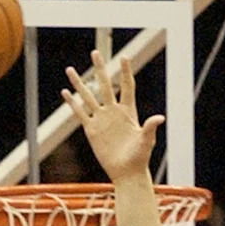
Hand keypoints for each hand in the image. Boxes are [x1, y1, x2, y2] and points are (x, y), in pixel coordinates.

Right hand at [62, 51, 163, 182]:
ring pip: (88, 97)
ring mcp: (101, 120)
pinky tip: (65, 93)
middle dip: (100, 69)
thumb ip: (150, 127)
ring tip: (70, 69)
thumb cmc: (139, 158)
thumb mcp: (146, 141)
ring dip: (79, 83)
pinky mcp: (92, 130)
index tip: (124, 57)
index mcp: (129, 111)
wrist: (126, 172)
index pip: (127, 86)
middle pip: (106, 85)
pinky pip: (80, 113)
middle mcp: (114, 112)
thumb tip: (160, 118)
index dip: (126, 72)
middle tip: (95, 52)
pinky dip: (72, 104)